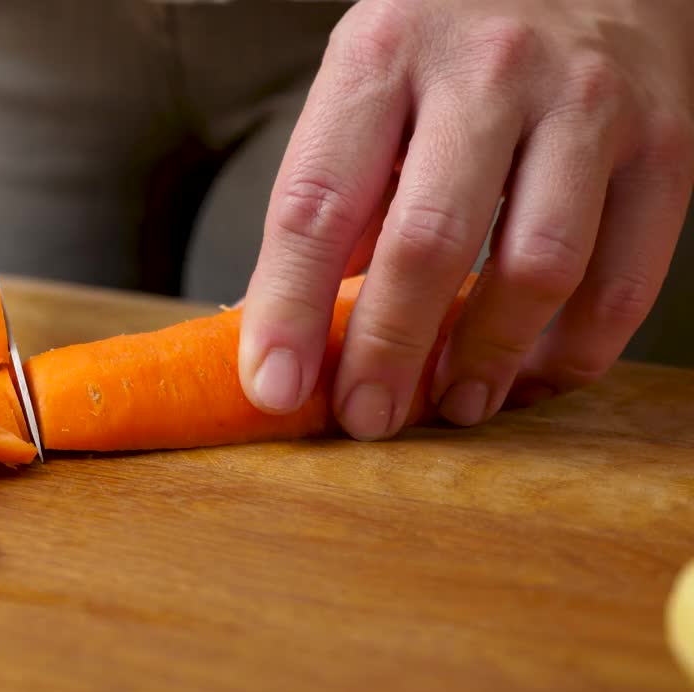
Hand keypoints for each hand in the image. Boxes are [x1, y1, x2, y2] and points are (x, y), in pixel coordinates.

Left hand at [239, 0, 693, 439]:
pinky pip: (627, 276)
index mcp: (383, 55)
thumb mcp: (367, 85)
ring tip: (450, 405)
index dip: (290, 308)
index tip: (272, 386)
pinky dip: (576, 348)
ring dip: (486, 359)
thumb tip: (295, 327)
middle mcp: (486, 73)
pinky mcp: (666, 143)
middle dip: (388, 352)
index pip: (318, 201)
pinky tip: (532, 375)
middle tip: (366, 418)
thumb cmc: (449, 36)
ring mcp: (586, 106)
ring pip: (537, 267)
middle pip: (428, 242)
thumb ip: (338, 196)